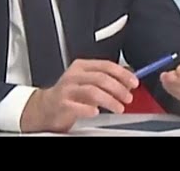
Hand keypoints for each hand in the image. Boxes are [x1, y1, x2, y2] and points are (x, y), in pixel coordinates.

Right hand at [20, 59, 138, 132]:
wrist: (46, 107)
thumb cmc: (70, 94)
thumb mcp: (89, 83)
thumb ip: (107, 80)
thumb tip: (128, 81)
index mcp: (82, 66)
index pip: (106, 65)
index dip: (122, 74)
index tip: (133, 82)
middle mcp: (74, 75)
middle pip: (101, 78)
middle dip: (118, 88)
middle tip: (128, 97)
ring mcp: (67, 89)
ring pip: (92, 91)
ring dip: (109, 100)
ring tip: (119, 108)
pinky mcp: (62, 103)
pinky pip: (77, 106)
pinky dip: (88, 109)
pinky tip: (96, 112)